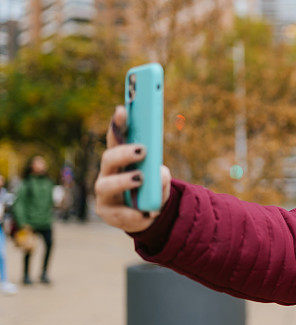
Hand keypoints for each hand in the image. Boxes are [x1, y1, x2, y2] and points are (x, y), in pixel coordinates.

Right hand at [94, 105, 171, 232]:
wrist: (146, 215)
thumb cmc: (150, 190)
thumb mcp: (160, 180)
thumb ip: (161, 176)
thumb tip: (159, 175)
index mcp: (120, 160)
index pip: (115, 138)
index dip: (117, 124)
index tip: (122, 109)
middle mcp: (107, 173)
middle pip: (108, 158)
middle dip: (123, 153)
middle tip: (143, 150)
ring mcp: (104, 194)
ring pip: (105, 185)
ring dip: (123, 181)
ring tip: (141, 179)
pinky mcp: (107, 213)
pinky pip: (119, 213)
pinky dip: (136, 213)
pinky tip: (148, 213)